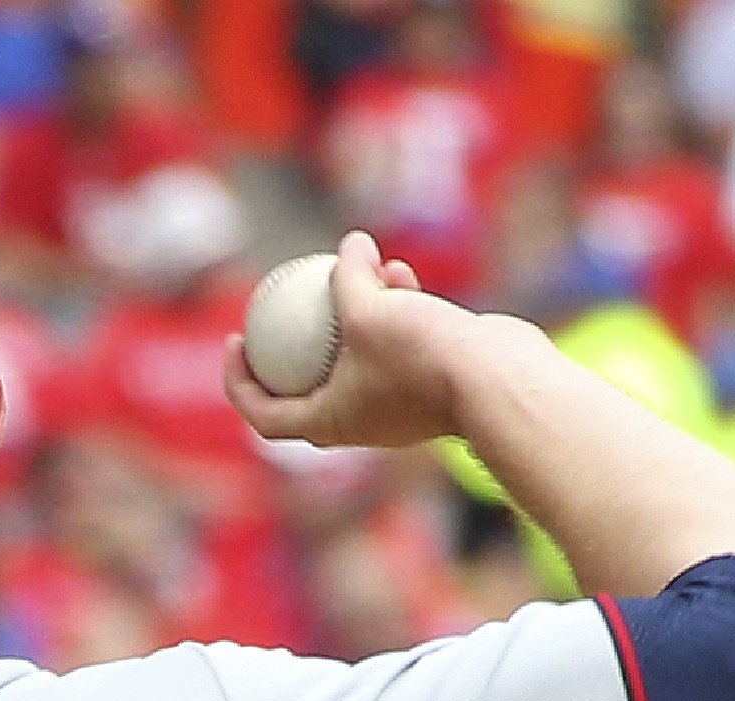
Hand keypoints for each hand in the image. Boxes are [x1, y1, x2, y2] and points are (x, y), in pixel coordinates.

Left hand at [225, 233, 476, 453]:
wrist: (497, 382)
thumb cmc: (421, 356)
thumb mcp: (367, 308)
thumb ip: (348, 276)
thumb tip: (349, 243)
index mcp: (328, 422)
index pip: (265, 414)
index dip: (240, 382)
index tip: (237, 341)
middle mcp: (357, 421)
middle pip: (307, 388)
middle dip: (292, 346)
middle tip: (280, 310)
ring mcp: (394, 407)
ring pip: (358, 357)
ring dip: (353, 314)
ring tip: (359, 270)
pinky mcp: (427, 385)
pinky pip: (396, 347)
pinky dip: (391, 315)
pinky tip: (399, 273)